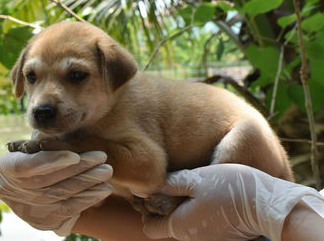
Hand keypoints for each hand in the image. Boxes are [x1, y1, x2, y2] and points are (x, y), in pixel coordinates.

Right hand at [0, 150, 112, 235]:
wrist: (24, 189)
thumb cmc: (32, 157)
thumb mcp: (31, 147)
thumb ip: (44, 145)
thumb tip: (61, 139)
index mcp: (7, 167)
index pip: (29, 165)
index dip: (52, 161)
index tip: (74, 156)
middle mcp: (13, 192)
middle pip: (50, 180)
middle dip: (79, 168)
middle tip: (101, 157)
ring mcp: (29, 209)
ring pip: (61, 194)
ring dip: (87, 182)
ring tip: (106, 170)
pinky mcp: (44, 221)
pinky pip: (69, 209)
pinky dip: (88, 199)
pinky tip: (104, 189)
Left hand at [143, 164, 321, 240]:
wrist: (268, 206)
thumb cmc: (229, 190)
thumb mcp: (196, 180)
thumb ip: (171, 184)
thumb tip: (149, 186)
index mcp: (180, 227)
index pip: (150, 228)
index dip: (147, 211)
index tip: (152, 194)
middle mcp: (192, 238)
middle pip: (168, 225)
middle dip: (165, 206)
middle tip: (171, 184)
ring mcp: (208, 238)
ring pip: (185, 223)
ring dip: (183, 207)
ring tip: (191, 185)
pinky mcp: (222, 235)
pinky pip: (201, 224)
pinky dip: (198, 211)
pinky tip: (207, 194)